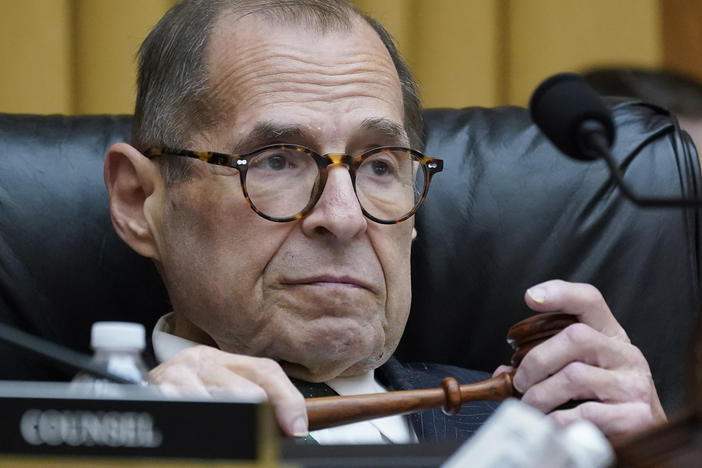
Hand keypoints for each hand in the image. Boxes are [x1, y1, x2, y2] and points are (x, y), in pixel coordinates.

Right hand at [149, 345, 307, 436]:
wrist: (122, 393)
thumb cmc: (177, 397)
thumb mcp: (213, 388)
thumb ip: (248, 398)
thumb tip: (290, 425)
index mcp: (218, 358)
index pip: (265, 371)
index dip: (288, 400)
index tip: (297, 429)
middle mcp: (197, 361)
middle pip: (250, 392)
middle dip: (260, 421)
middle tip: (259, 441)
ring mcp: (175, 377)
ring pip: (224, 408)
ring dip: (230, 431)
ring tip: (226, 441)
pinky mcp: (157, 394)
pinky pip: (192, 415)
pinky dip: (202, 435)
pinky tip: (198, 438)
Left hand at [493, 279, 666, 434]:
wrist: (645, 441)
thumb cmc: (602, 404)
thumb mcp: (579, 376)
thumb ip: (544, 367)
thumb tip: (503, 374)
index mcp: (610, 337)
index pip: (590, 300)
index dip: (561, 293)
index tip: (531, 296)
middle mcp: (626, 354)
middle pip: (575, 337)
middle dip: (537, 360)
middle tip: (520, 382)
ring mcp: (634, 384)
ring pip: (575, 375)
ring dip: (541, 394)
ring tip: (531, 406)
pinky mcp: (637, 416)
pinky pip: (586, 413)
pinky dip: (558, 419)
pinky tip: (551, 423)